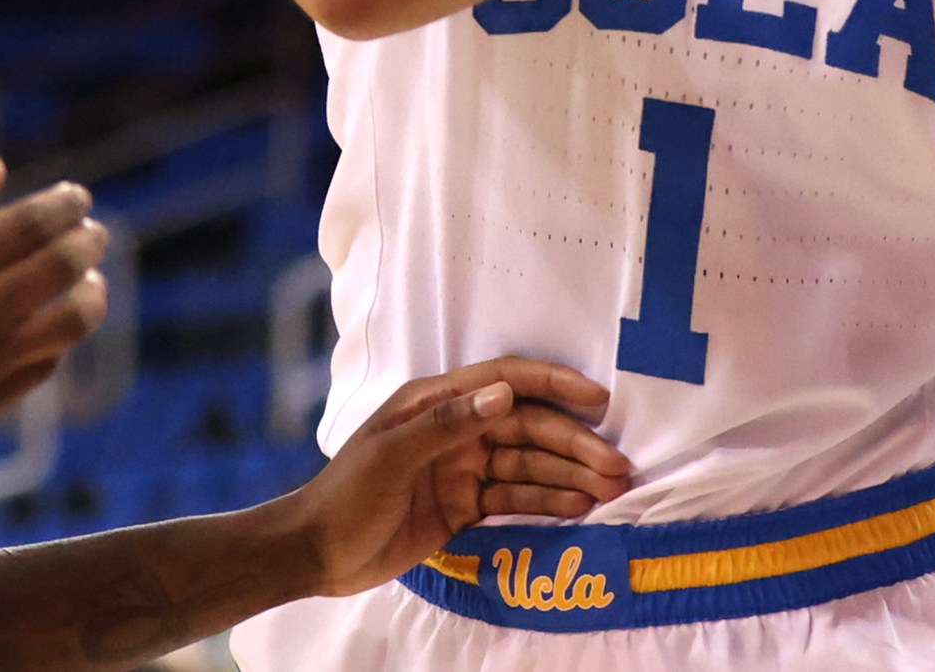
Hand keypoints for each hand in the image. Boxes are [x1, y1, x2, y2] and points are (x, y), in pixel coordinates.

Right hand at [0, 161, 108, 475]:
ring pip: (69, 324)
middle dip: (88, 241)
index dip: (64, 205)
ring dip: (92, 295)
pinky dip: (57, 341)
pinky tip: (50, 325)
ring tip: (91, 282)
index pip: (32, 224)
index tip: (76, 197)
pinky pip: (41, 368)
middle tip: (94, 232)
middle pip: (62, 268)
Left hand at [281, 358, 631, 597]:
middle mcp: (455, 428)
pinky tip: (579, 506)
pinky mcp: (465, 505)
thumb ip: (447, 424)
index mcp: (435, 402)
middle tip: (617, 466)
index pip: (504, 382)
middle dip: (573, 444)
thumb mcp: (392, 455)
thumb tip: (503, 393)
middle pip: (526, 428)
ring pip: (527, 465)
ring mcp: (462, 468)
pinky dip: (547, 501)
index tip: (598, 398)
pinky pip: (514, 498)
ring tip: (611, 489)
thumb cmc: (347, 494)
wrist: (317, 552)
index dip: (553, 385)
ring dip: (568, 475)